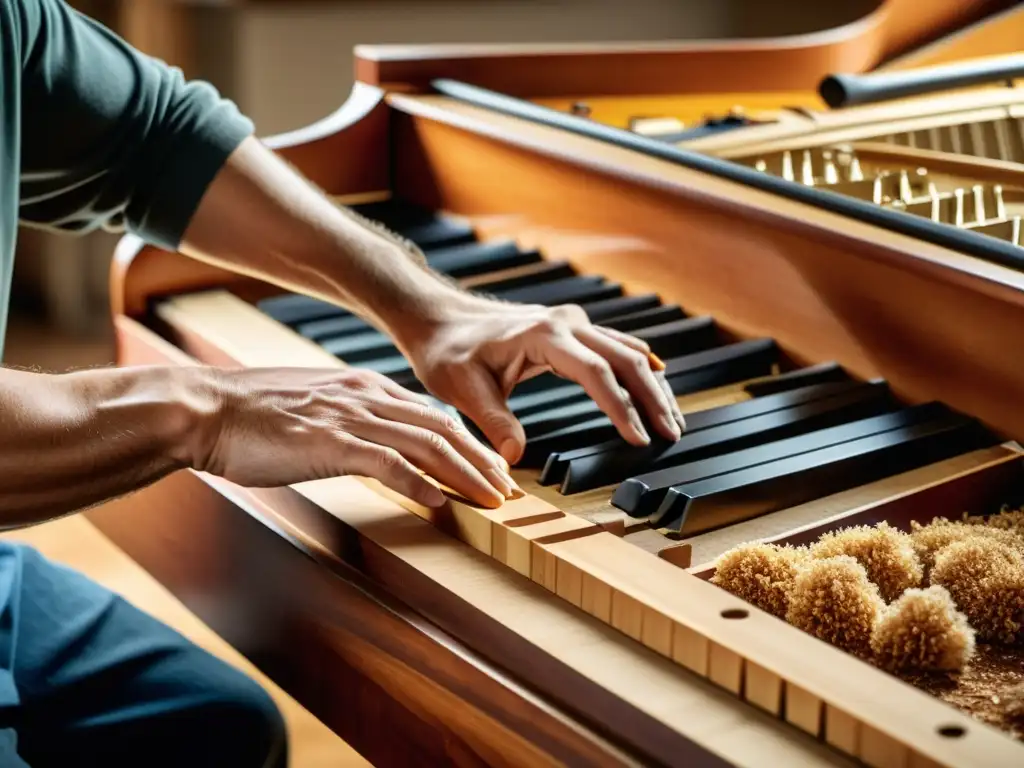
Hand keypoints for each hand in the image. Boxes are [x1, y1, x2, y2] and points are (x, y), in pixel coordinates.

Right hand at [191, 367, 519, 508]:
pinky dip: (420, 484)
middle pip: (443, 427)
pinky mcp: (331, 442)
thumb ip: (349, 422)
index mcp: (364, 387)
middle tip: (508, 489)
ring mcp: (351, 417)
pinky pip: (389, 463)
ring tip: (491, 500)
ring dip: (465, 474)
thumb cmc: (252, 415)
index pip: (432, 414)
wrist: (206, 410)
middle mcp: (366, 396)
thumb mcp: (314, 410)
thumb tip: (374, 447)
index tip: (490, 468)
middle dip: (481, 460)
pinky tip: (441, 504)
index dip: (468, 443)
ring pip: (427, 444)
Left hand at [398, 297, 687, 464]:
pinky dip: (639, 368)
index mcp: (544, 336)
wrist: (440, 319)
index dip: (622, 407)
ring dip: (652, 384)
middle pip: (625, 359)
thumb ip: (493, 422)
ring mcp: (572, 323)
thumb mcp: (463, 390)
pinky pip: (616, 346)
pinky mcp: (572, 329)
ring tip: (672, 420)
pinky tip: (657, 385)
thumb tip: (514, 458)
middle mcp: (566, 323)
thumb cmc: (448, 352)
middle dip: (652, 398)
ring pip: (627, 351)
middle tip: (672, 434)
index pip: (597, 373)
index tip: (639, 438)